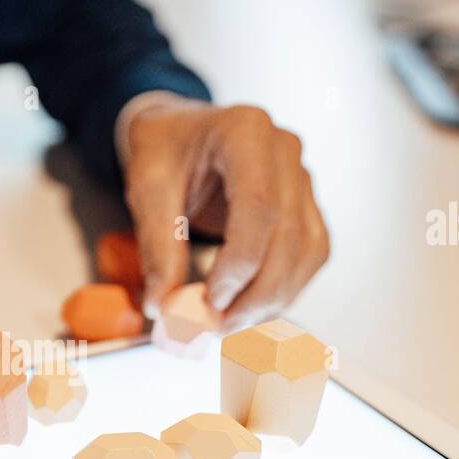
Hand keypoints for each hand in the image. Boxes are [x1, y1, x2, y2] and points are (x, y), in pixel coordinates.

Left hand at [122, 98, 329, 330]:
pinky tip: (251, 307)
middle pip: (289, 236)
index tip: (210, 299)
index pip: (259, 208)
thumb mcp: (147, 188)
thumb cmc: (165, 150)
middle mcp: (285, 151)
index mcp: (246, 132)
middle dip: (256, 293)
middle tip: (217, 326)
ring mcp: (302, 177)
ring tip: (229, 323)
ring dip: (273, 298)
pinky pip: (311, 255)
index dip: (239, 264)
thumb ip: (156, 245)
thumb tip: (163, 307)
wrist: (181, 134)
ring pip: (308, 251)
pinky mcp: (307, 205)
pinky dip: (284, 288)